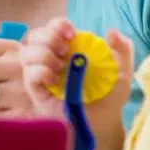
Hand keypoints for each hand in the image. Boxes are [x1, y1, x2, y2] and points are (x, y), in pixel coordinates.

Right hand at [21, 18, 133, 133]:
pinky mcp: (35, 91)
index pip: (51, 28)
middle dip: (48, 37)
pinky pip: (28, 74)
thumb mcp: (121, 72)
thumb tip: (110, 31)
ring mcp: (39, 75)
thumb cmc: (108, 97)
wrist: (102, 125)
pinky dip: (41, 72)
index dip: (57, 25)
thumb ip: (123, 49)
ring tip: (60, 67)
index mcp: (66, 49)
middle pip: (34, 36)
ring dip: (44, 55)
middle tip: (65, 50)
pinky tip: (54, 81)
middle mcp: (49, 59)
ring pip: (27, 52)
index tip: (71, 33)